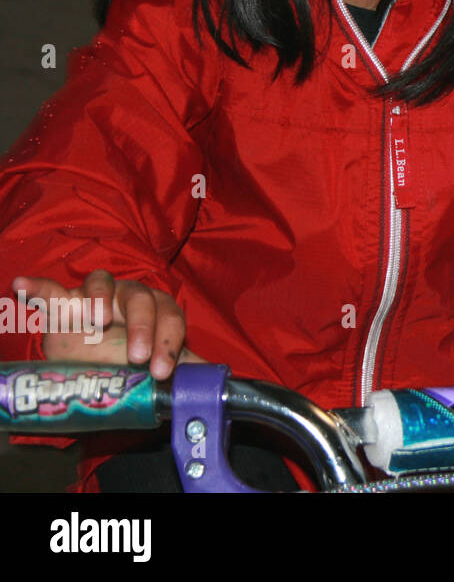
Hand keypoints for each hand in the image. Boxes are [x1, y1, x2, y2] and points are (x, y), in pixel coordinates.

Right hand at [11, 270, 203, 378]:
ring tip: (95, 321)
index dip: (168, 340)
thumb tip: (221, 382)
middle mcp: (129, 296)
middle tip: (136, 356)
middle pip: (140, 297)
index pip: (170, 315)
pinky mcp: (64, 302)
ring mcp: (96, 296)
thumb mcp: (159, 367)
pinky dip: (38, 286)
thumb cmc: (132, 360)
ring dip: (99, 298)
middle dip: (142, 326)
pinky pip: (51, 289)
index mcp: (158, 309)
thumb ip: (188, 369)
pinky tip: (23, 286)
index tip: (161, 369)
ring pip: (102, 281)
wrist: (94, 364)